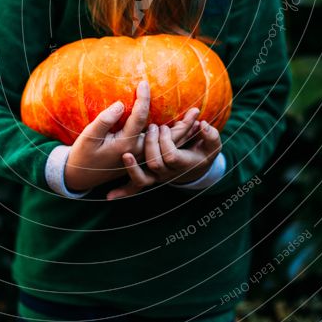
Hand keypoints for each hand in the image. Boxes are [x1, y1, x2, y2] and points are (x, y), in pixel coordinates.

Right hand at [64, 81, 199, 191]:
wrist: (81, 175)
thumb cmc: (83, 154)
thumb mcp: (89, 137)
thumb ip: (104, 120)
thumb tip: (120, 105)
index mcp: (125, 145)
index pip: (140, 118)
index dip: (143, 99)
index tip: (144, 83)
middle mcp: (137, 151)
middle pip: (164, 137)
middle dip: (181, 122)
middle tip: (197, 109)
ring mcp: (140, 156)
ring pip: (168, 146)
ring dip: (184, 132)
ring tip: (198, 120)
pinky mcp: (139, 157)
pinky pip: (163, 150)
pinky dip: (176, 140)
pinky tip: (186, 130)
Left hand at [106, 120, 221, 199]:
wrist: (197, 169)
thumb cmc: (204, 153)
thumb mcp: (212, 145)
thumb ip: (211, 135)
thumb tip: (203, 124)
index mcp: (183, 164)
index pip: (171, 155)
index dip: (166, 141)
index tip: (164, 126)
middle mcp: (168, 173)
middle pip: (155, 163)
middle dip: (151, 144)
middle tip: (152, 127)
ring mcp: (157, 177)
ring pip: (143, 180)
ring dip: (133, 168)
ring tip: (126, 155)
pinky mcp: (148, 177)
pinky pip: (135, 187)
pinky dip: (123, 192)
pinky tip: (109, 196)